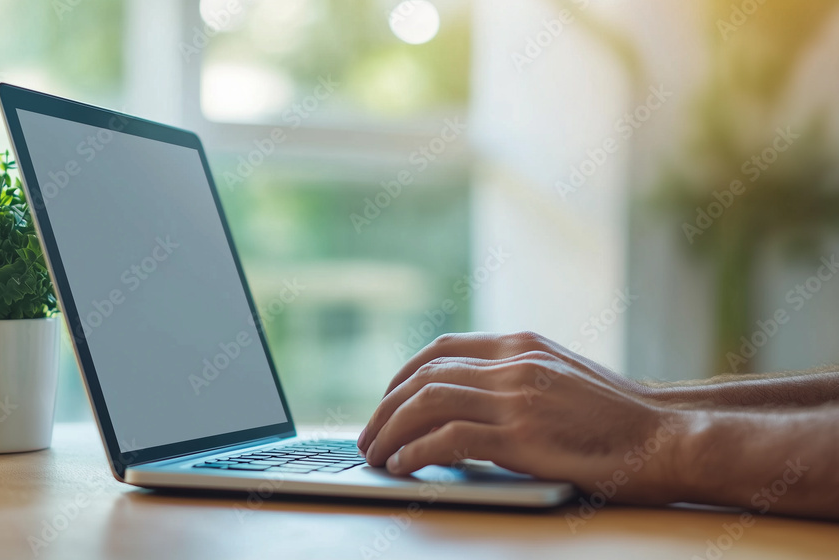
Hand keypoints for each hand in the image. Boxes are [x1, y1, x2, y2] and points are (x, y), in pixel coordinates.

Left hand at [357, 332, 692, 503]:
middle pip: (424, 377)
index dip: (402, 376)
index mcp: (520, 344)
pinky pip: (448, 440)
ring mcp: (517, 398)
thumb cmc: (618, 415)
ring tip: (376, 456)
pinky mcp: (522, 437)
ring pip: (427, 404)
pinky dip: (416, 453)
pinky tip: (404, 467)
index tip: (386, 401)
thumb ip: (516, 376)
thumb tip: (467, 396)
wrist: (667, 436)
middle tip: (368, 438)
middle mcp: (513, 363)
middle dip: (385, 408)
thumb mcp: (561, 376)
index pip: (441, 350)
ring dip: (391, 431)